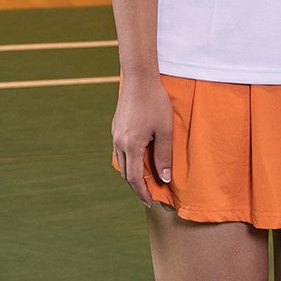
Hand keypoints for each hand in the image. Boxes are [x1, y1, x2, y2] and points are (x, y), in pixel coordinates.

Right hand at [110, 77, 172, 206]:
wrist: (139, 78)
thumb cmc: (155, 103)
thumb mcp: (165, 131)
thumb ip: (164, 156)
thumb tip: (165, 178)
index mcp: (131, 145)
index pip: (134, 178)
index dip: (142, 192)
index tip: (150, 201)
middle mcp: (119, 142)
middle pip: (125, 173)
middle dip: (136, 186)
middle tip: (148, 194)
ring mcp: (115, 134)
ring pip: (121, 162)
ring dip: (131, 173)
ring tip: (144, 179)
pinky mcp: (115, 127)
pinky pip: (119, 150)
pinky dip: (128, 160)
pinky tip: (137, 159)